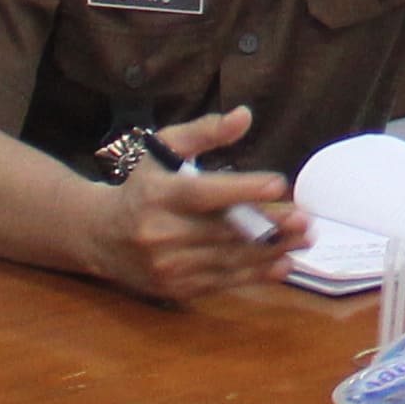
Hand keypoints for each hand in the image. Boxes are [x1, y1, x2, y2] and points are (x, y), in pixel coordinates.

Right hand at [95, 105, 305, 303]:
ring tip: (304, 239)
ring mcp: (167, 264)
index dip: (242, 189)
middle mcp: (160, 232)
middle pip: (223, 230)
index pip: (204, 192)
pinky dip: (255, 274)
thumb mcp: (163, 150)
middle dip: (269, 225)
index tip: (279, 183)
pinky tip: (282, 262)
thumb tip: (244, 116)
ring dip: (271, 250)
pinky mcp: (175, 287)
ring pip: (228, 259)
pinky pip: (222, 281)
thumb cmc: (141, 185)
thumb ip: (204, 132)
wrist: (99, 236)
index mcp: (158, 194)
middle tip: (305, 218)